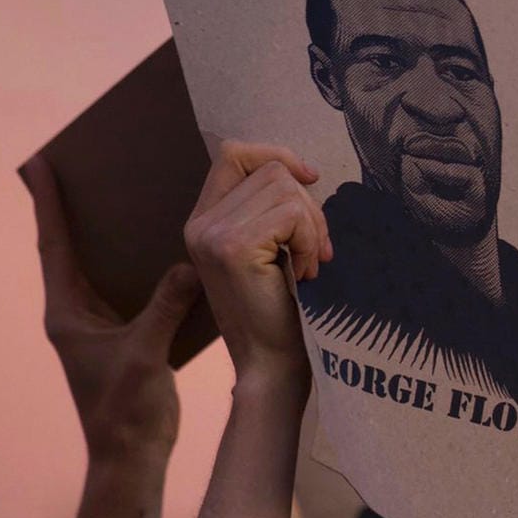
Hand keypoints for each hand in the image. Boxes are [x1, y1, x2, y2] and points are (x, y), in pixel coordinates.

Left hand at [22, 154, 202, 460]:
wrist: (129, 459)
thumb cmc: (126, 413)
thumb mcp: (145, 354)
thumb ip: (165, 307)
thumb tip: (190, 264)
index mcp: (67, 312)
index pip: (55, 245)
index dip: (47, 202)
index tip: (38, 162)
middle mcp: (76, 313)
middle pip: (72, 248)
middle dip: (74, 207)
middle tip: (80, 164)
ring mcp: (99, 325)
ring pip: (100, 267)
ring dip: (107, 235)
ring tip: (120, 197)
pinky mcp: (123, 336)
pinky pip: (129, 288)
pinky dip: (139, 265)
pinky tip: (162, 249)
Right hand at [181, 141, 331, 387]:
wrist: (271, 365)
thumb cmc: (280, 310)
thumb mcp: (270, 249)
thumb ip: (270, 210)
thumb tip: (303, 171)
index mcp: (204, 220)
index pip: (234, 153)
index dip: (276, 155)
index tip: (310, 179)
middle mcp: (199, 223)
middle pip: (270, 169)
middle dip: (308, 205)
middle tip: (317, 250)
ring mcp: (212, 233)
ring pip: (284, 188)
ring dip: (312, 226)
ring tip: (308, 265)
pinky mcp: (232, 247)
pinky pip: (291, 214)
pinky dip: (311, 241)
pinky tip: (306, 273)